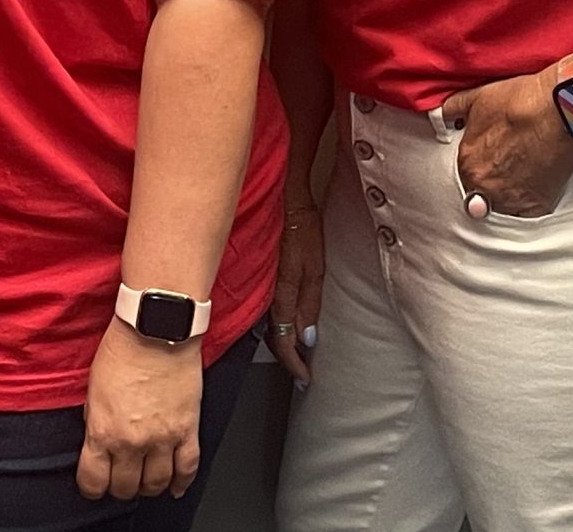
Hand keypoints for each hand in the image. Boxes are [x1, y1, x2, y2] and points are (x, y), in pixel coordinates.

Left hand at [76, 317, 203, 500]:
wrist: (155, 328)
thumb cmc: (123, 349)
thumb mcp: (93, 389)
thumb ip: (95, 422)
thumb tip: (99, 442)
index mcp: (103, 431)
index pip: (93, 481)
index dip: (92, 487)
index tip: (95, 483)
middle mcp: (132, 441)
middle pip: (126, 488)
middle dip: (121, 487)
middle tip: (122, 477)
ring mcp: (163, 438)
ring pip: (157, 484)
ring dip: (149, 486)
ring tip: (146, 477)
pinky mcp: (188, 429)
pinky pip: (188, 468)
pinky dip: (182, 482)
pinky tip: (176, 485)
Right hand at [268, 204, 322, 384]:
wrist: (281, 195)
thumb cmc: (301, 225)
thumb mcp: (315, 266)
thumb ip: (310, 303)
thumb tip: (307, 338)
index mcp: (280, 295)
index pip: (282, 343)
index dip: (293, 364)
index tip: (304, 377)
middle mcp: (265, 294)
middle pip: (272, 336)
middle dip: (286, 356)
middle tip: (299, 370)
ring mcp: (258, 284)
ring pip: (264, 322)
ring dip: (279, 338)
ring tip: (292, 351)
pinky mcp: (257, 273)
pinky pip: (261, 305)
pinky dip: (271, 319)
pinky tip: (279, 320)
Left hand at [441, 73, 572, 219]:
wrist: (559, 109)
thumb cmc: (521, 101)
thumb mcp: (477, 97)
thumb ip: (452, 109)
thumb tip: (440, 114)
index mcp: (468, 163)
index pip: (463, 176)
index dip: (475, 166)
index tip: (487, 159)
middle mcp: (485, 186)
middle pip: (480, 194)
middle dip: (488, 183)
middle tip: (504, 167)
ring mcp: (511, 199)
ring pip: (501, 208)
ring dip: (505, 197)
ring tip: (519, 177)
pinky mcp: (537, 205)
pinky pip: (525, 216)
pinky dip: (527, 206)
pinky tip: (533, 188)